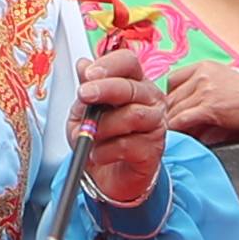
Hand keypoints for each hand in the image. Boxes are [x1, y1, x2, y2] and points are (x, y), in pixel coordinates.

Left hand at [78, 38, 171, 203]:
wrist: (106, 177)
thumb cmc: (100, 139)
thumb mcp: (84, 111)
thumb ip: (86, 88)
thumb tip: (83, 64)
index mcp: (133, 83)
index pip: (128, 62)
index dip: (109, 65)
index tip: (89, 74)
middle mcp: (149, 100)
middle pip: (132, 86)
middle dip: (105, 89)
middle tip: (84, 95)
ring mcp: (155, 124)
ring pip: (132, 115)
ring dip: (103, 126)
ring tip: (90, 136)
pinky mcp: (153, 149)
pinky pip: (128, 145)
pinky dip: (105, 150)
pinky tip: (97, 154)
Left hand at [158, 61, 238, 146]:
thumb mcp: (222, 79)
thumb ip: (202, 84)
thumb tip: (183, 101)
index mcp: (204, 66)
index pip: (173, 78)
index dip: (171, 95)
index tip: (174, 106)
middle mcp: (202, 75)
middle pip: (172, 96)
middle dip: (170, 112)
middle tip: (170, 124)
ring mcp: (205, 90)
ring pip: (175, 109)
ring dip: (172, 122)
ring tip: (173, 132)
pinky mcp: (208, 107)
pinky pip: (182, 119)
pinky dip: (177, 128)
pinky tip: (178, 135)